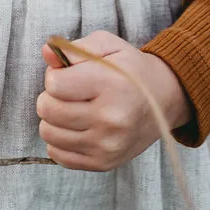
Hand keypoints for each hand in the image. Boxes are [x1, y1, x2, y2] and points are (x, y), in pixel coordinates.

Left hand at [35, 30, 190, 171]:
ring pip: (48, 132)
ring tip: (72, 110)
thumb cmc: (130, 70)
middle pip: (48, 109)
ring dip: (53, 119)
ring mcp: (106, 144)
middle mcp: (110, 118)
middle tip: (68, 93)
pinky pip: (57, 154)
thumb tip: (46, 52)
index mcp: (111, 84)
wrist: (163, 101)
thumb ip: (74, 49)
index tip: (69, 75)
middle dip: (50, 97)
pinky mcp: (103, 163)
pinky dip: (59, 140)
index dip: (55, 75)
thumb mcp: (107, 46)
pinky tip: (75, 128)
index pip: (55, 84)